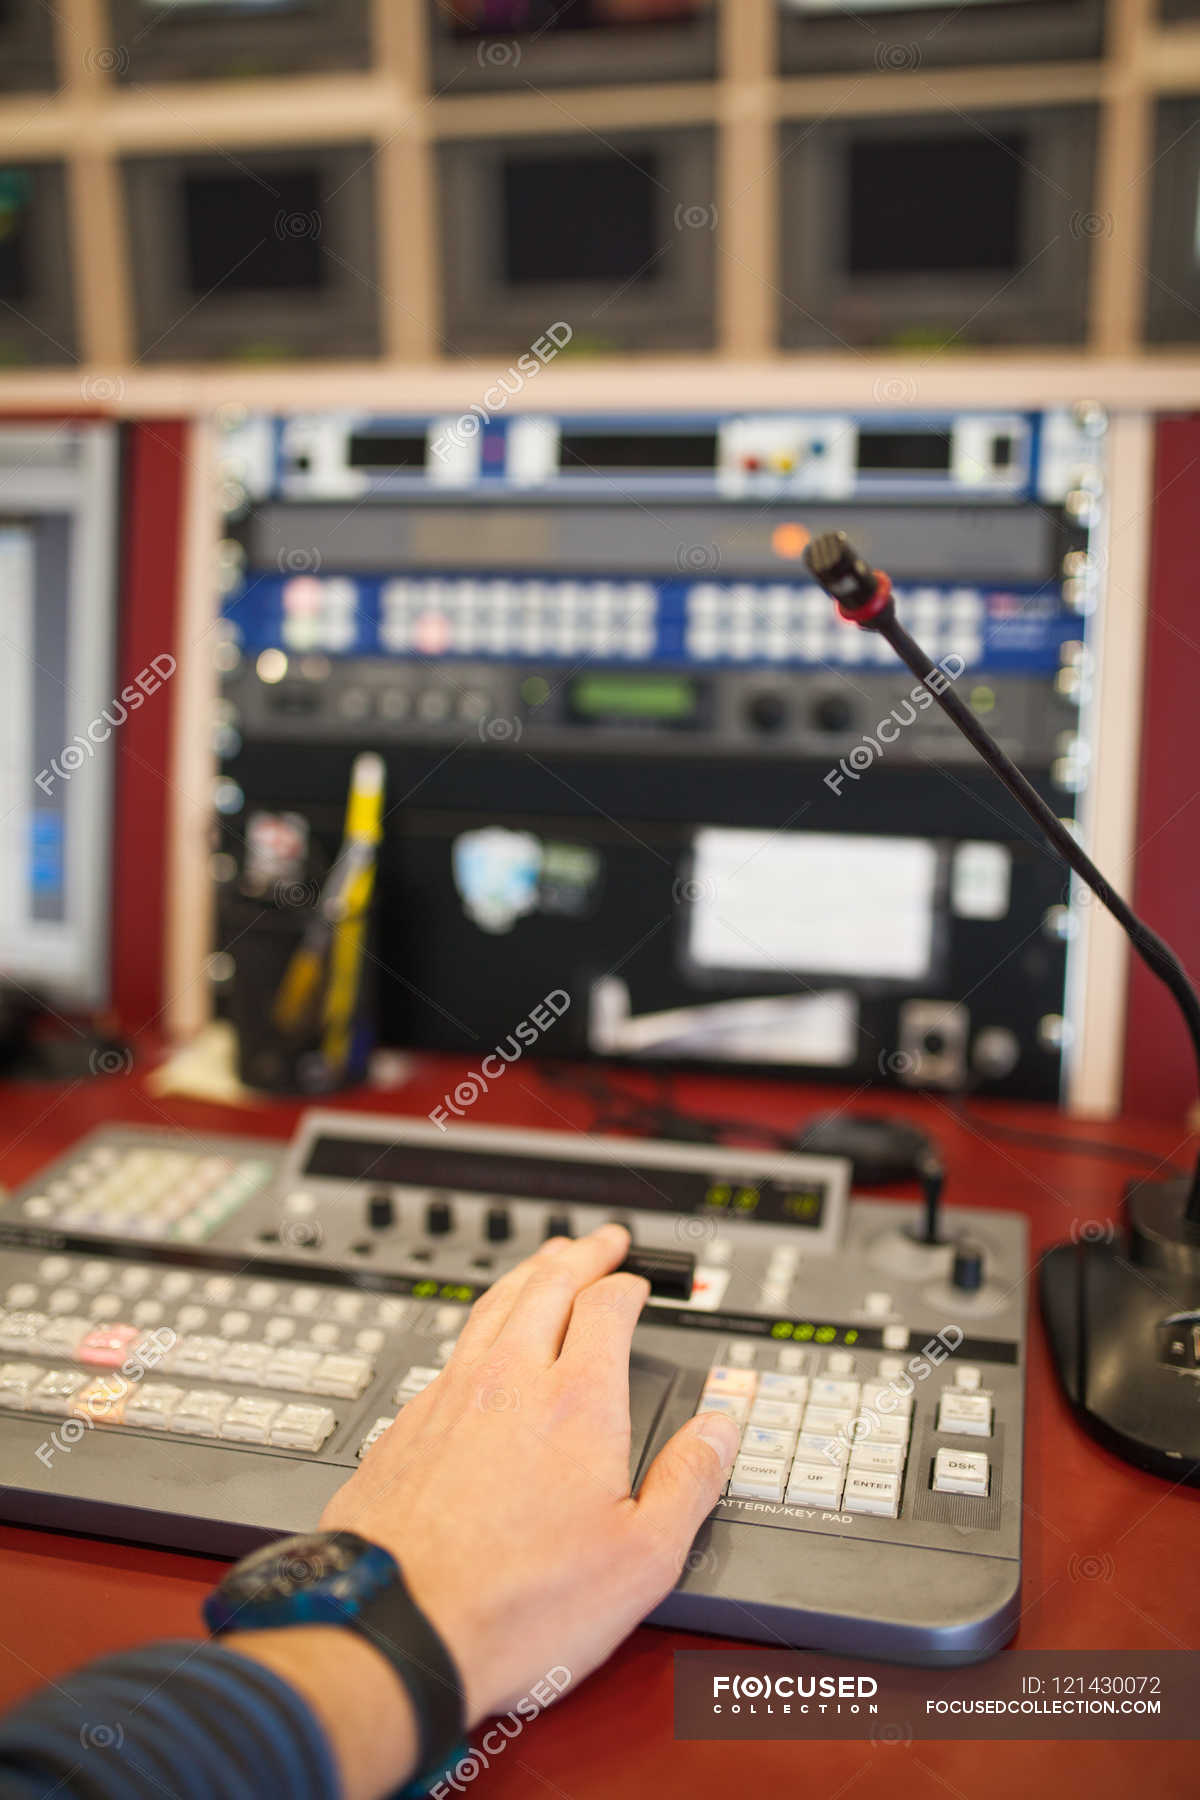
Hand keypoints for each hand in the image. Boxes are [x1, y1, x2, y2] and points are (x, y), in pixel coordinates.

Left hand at [319, 1222, 740, 1725]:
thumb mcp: (641, 1559)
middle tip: (599, 1240)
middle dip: (579, 1254)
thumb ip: (689, 1482)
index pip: (606, 1308)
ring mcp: (451, 1396)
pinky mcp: (408, 1423)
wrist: (397, 1629)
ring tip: (545, 1261)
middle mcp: (509, 1381)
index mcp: (576, 1403)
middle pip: (546, 1285)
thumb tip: (721, 1428)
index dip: (627, 1285)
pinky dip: (482, 1320)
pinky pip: (454, 1345)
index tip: (637, 1282)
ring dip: (528, 1272)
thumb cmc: (516, 1605)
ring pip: (493, 1305)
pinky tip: (484, 1339)